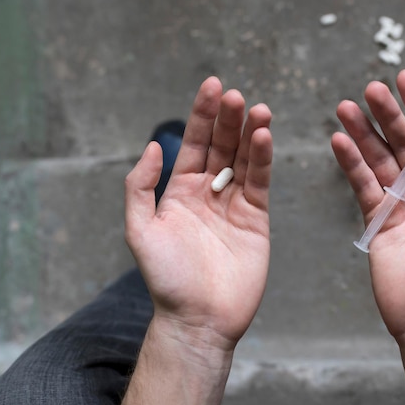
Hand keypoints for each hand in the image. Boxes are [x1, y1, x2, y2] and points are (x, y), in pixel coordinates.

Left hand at [124, 77, 272, 349]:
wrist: (199, 317)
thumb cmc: (167, 278)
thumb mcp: (140, 230)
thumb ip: (141, 187)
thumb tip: (153, 146)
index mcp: (180, 191)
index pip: (194, 144)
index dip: (202, 115)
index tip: (213, 87)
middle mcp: (208, 192)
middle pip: (221, 146)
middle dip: (228, 120)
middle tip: (236, 97)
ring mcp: (234, 204)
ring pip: (244, 160)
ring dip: (250, 134)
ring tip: (257, 110)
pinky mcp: (257, 218)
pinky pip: (260, 183)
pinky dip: (263, 160)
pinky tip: (264, 138)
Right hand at [332, 70, 404, 341]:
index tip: (404, 79)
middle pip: (403, 142)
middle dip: (387, 115)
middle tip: (370, 89)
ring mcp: (399, 202)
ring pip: (377, 159)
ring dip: (362, 133)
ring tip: (345, 107)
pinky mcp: (376, 218)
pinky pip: (361, 184)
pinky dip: (350, 163)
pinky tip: (339, 141)